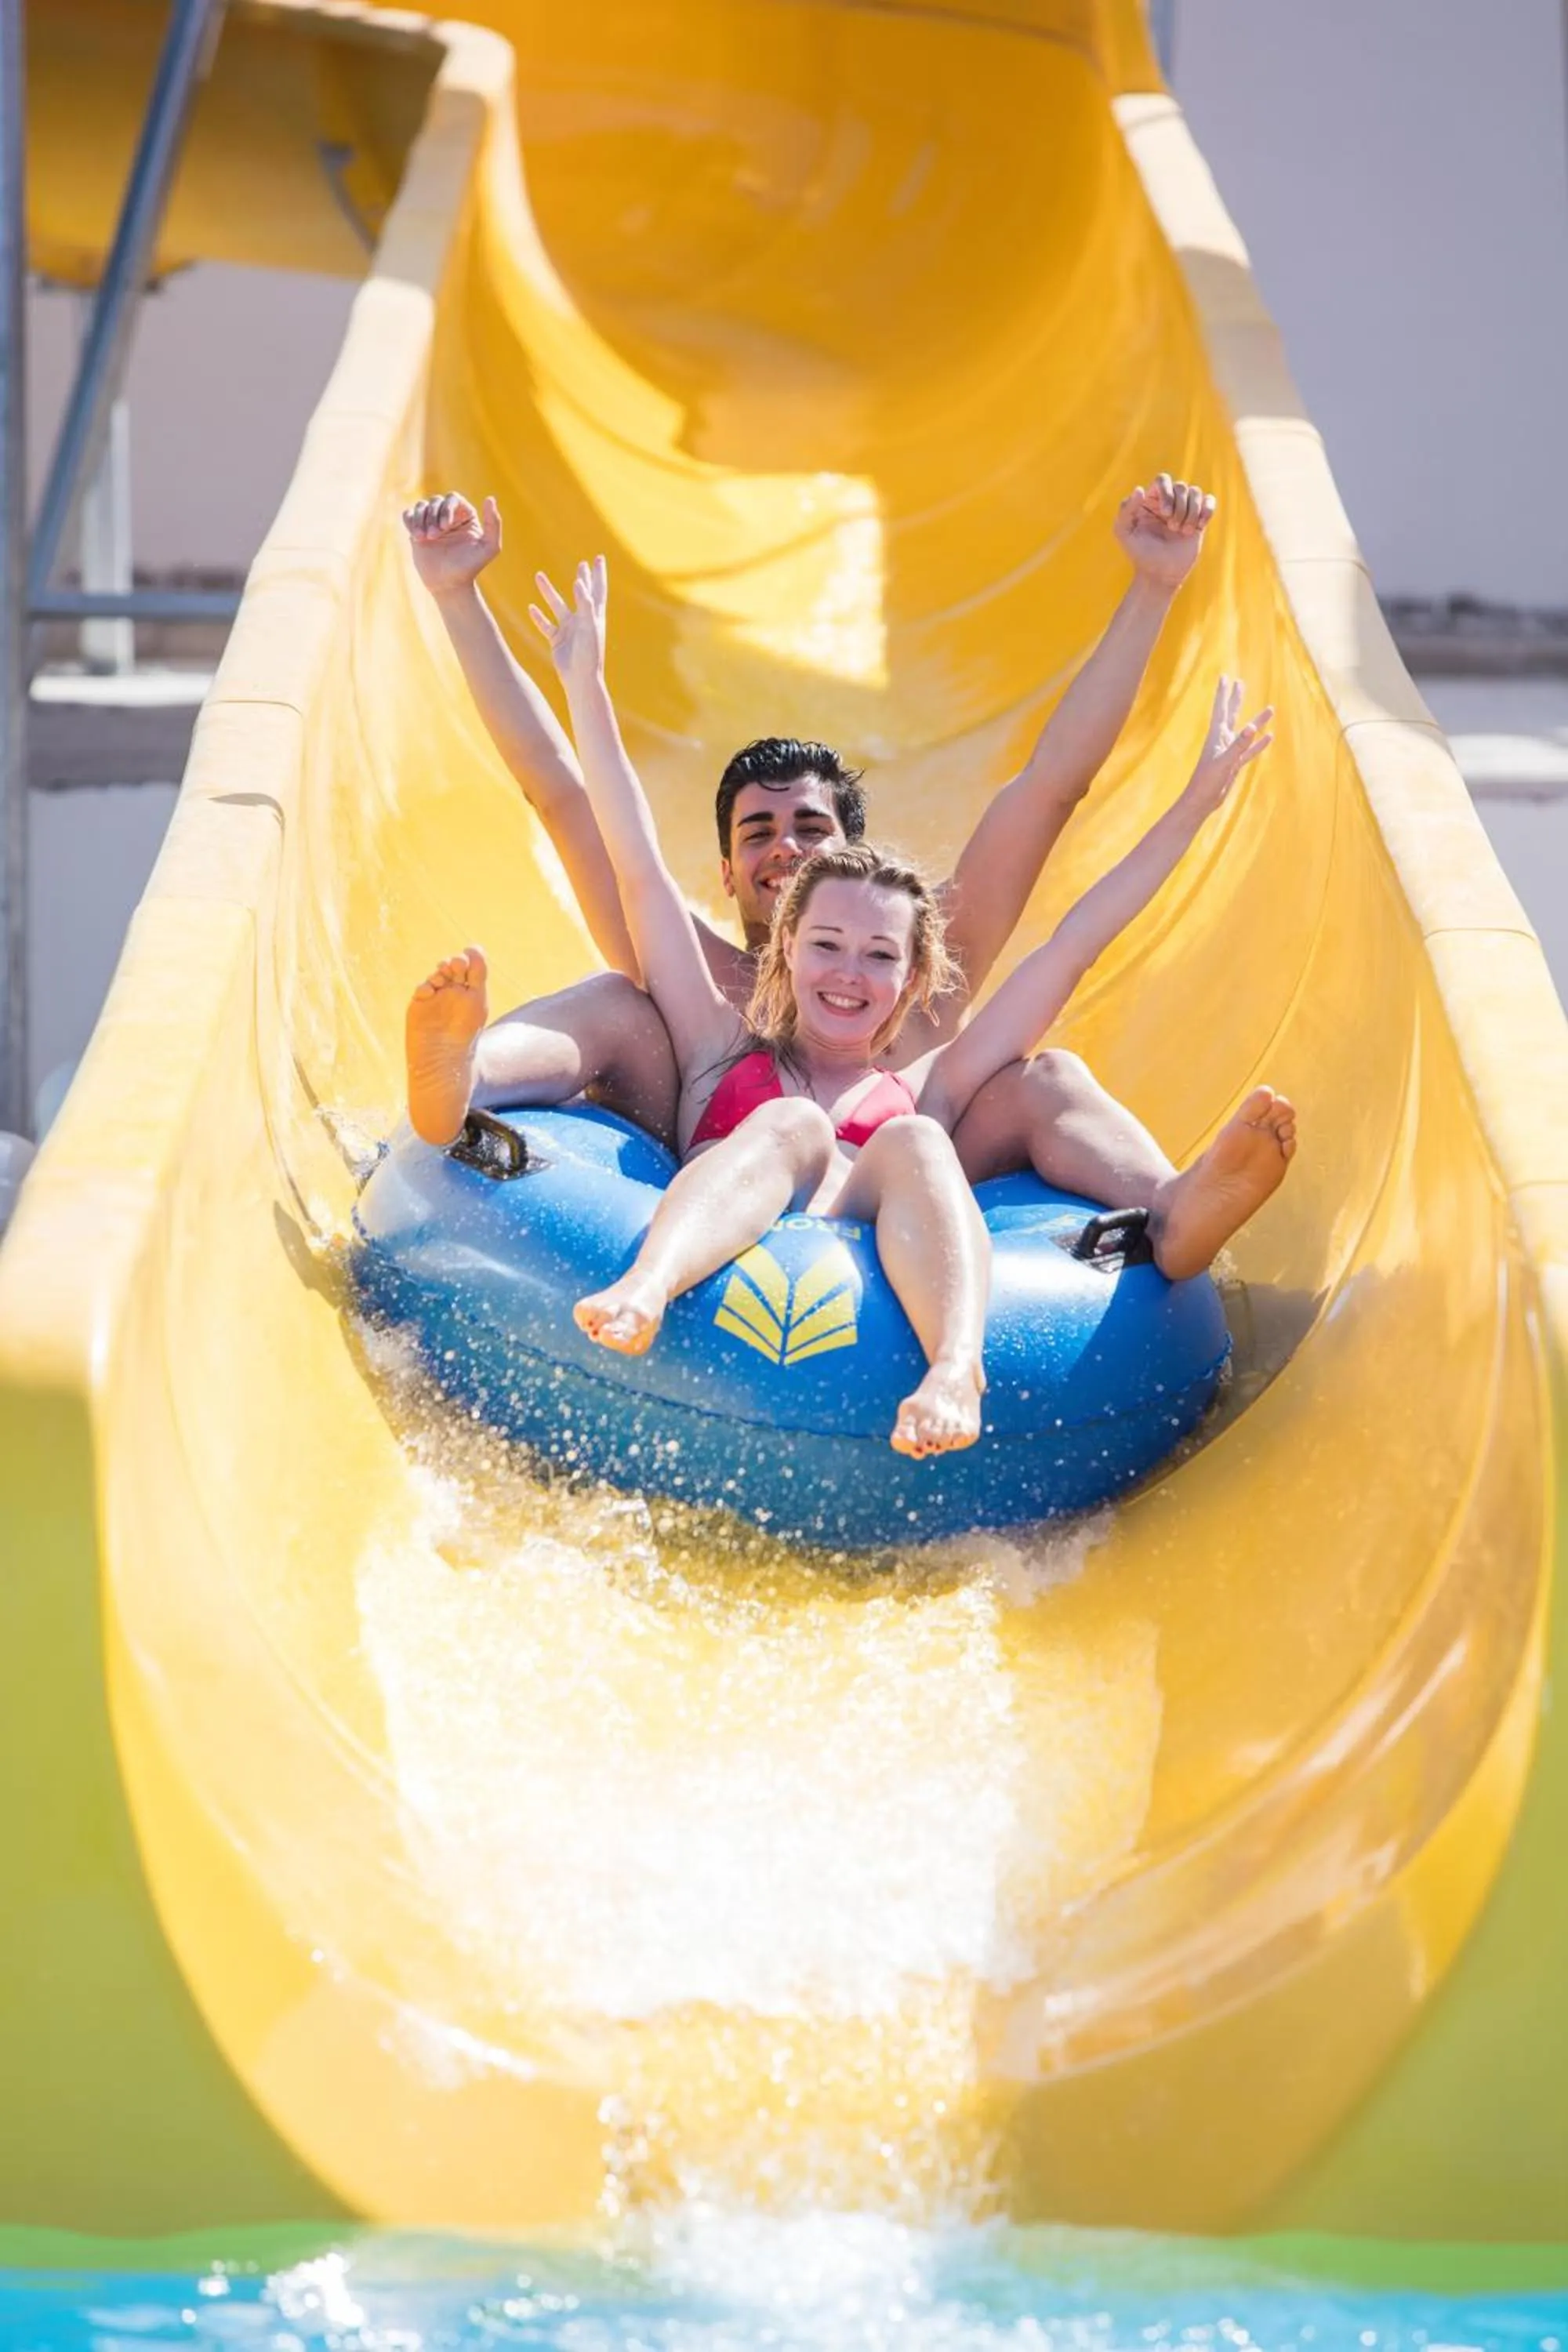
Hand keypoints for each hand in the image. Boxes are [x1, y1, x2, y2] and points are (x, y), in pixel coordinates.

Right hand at [402, 492, 501, 598]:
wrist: (449, 585)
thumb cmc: (470, 568)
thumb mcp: (489, 547)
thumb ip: (493, 523)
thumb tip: (490, 498)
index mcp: (465, 515)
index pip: (453, 498)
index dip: (447, 508)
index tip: (445, 526)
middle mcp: (448, 516)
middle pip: (435, 501)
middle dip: (433, 516)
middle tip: (434, 536)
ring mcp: (431, 522)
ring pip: (420, 505)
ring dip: (420, 519)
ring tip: (422, 538)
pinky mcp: (417, 530)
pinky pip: (408, 514)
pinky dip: (410, 521)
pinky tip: (416, 536)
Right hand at [528, 556, 607, 687]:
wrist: (580, 679)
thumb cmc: (588, 654)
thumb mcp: (588, 626)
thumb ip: (584, 603)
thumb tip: (579, 582)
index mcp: (594, 616)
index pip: (597, 589)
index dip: (598, 574)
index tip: (598, 558)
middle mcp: (582, 620)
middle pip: (581, 593)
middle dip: (582, 578)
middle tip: (582, 564)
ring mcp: (569, 630)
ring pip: (557, 605)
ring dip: (548, 591)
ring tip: (537, 575)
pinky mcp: (557, 640)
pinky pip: (546, 625)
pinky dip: (538, 617)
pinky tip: (530, 607)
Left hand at [1114, 474, 1215, 590]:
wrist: (1159, 575)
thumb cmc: (1140, 554)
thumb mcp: (1124, 533)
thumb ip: (1126, 509)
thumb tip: (1140, 489)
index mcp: (1150, 500)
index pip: (1162, 480)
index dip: (1166, 492)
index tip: (1164, 513)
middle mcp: (1168, 501)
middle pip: (1181, 486)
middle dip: (1179, 506)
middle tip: (1172, 527)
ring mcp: (1184, 509)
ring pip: (1196, 492)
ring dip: (1191, 511)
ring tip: (1184, 532)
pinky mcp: (1198, 520)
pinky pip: (1209, 501)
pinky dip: (1207, 510)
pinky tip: (1199, 526)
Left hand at [1184, 676, 1273, 816]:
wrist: (1202, 801)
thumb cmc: (1208, 781)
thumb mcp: (1225, 762)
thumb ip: (1239, 745)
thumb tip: (1252, 728)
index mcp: (1217, 736)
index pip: (1221, 709)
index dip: (1223, 693)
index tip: (1226, 677)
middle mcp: (1222, 741)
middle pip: (1231, 714)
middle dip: (1236, 699)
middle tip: (1240, 682)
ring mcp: (1229, 752)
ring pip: (1246, 732)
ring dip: (1257, 721)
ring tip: (1270, 710)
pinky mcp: (1235, 764)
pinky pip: (1250, 750)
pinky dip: (1259, 743)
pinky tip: (1269, 737)